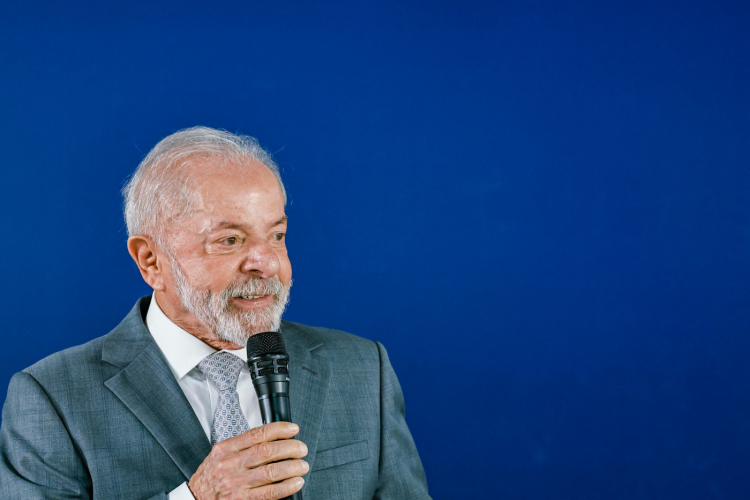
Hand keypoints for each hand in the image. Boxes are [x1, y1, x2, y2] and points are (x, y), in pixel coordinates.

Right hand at [188, 421, 308, 499]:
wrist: (194, 499)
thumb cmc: (210, 476)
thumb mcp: (220, 455)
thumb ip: (242, 445)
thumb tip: (272, 437)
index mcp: (226, 449)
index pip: (257, 434)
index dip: (279, 429)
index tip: (293, 429)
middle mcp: (230, 464)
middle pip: (267, 451)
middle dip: (290, 448)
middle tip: (301, 448)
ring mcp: (236, 484)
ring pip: (271, 472)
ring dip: (292, 467)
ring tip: (303, 465)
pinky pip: (269, 493)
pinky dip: (286, 487)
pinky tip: (296, 482)